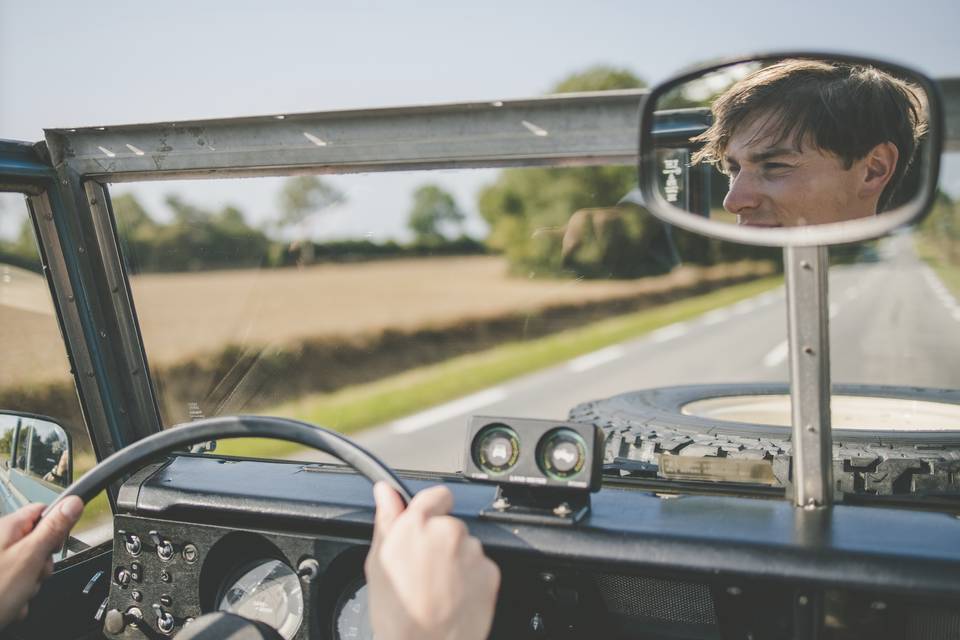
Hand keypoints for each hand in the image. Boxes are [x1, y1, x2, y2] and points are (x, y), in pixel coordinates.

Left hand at [0, 496, 83, 628]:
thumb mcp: (30, 557)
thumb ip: (53, 529)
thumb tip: (73, 502)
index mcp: (7, 528)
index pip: (43, 512)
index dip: (56, 527)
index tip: (54, 545)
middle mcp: (0, 542)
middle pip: (38, 543)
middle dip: (42, 564)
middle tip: (32, 575)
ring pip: (29, 567)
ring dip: (30, 584)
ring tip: (17, 593)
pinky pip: (17, 583)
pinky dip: (18, 595)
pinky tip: (9, 603)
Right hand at [365, 483, 499, 639]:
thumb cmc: (398, 615)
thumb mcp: (378, 563)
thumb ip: (387, 520)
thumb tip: (385, 492)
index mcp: (418, 525)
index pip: (436, 495)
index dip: (431, 509)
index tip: (428, 523)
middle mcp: (448, 532)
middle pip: (450, 525)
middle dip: (441, 541)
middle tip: (426, 569)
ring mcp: (472, 551)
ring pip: (466, 547)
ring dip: (457, 561)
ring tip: (439, 588)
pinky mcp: (490, 571)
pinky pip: (480, 567)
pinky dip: (471, 578)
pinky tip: (454, 596)